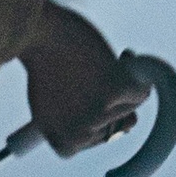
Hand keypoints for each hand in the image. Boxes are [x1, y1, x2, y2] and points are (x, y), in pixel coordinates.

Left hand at [20, 3, 149, 159]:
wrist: (34, 32)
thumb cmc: (42, 62)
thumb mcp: (50, 105)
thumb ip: (82, 122)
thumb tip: (127, 126)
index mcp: (63, 144)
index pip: (97, 139)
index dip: (91, 112)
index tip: (74, 93)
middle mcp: (81, 137)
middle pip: (118, 126)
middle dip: (109, 99)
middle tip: (86, 74)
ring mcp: (100, 115)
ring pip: (131, 106)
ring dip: (119, 82)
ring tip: (93, 61)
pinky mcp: (116, 90)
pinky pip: (141, 91)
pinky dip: (134, 72)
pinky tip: (120, 59)